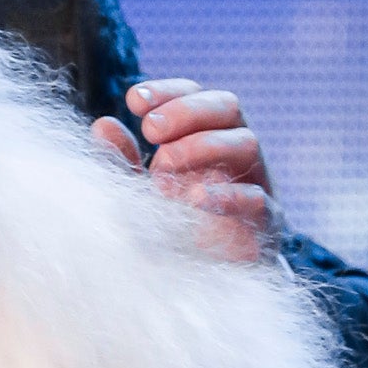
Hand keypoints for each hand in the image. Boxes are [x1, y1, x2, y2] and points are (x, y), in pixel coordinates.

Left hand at [92, 78, 281, 263]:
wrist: (209, 275)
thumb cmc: (176, 219)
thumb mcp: (141, 186)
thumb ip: (124, 158)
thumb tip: (103, 125)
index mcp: (208, 133)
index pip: (196, 94)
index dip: (168, 91)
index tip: (134, 101)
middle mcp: (236, 149)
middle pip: (227, 106)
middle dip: (186, 111)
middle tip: (150, 130)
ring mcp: (256, 180)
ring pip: (245, 143)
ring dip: (201, 147)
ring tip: (161, 169)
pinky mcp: (265, 220)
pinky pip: (257, 199)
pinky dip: (226, 195)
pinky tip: (194, 198)